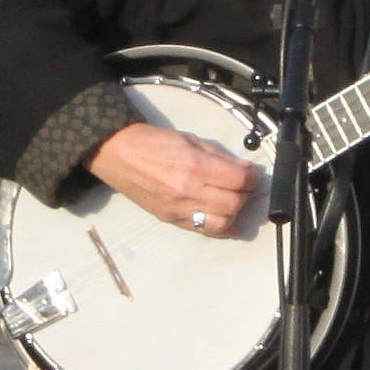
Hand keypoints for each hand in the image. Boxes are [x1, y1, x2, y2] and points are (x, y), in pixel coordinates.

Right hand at [88, 123, 257, 238]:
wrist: (116, 153)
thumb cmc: (152, 141)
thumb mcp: (190, 139)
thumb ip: (219, 156)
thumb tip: (244, 169)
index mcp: (194, 165)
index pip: (239, 180)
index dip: (252, 178)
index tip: (252, 174)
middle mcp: (188, 191)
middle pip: (234, 203)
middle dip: (245, 194)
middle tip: (243, 186)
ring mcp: (179, 208)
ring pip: (223, 221)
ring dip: (234, 211)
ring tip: (232, 200)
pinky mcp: (170, 219)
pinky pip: (204, 230)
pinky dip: (222, 228)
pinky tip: (230, 222)